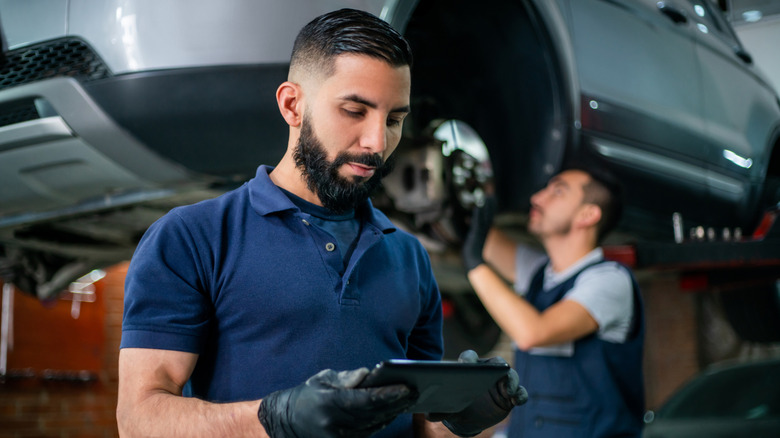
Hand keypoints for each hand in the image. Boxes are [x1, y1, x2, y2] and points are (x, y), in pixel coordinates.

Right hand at [258, 368, 415, 437]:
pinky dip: (383, 421)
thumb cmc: (307, 395)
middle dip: (397, 403)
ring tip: (410, 399)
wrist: (287, 422)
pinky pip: (369, 432)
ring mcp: (340, 437)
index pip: (366, 400)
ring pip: (375, 425)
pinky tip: (394, 411)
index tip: (406, 387)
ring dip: (393, 412)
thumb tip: (368, 374)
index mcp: (330, 404)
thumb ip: (347, 378)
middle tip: (415, 391)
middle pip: (375, 414)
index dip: (389, 394)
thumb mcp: (323, 379)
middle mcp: (336, 424)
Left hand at [428, 350, 527, 436]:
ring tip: (510, 392)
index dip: (468, 360)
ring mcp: (501, 382)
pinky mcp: (510, 395)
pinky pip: (520, 392)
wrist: (469, 417)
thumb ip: (441, 410)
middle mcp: (487, 371)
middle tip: (501, 372)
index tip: (467, 365)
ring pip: (511, 375)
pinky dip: (520, 395)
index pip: (470, 358)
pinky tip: (517, 402)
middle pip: (496, 363)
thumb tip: (429, 415)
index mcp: (469, 368)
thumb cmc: (456, 405)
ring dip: (512, 381)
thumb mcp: (448, 407)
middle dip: (499, 367)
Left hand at [462, 196, 496, 271]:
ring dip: (487, 207)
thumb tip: (467, 223)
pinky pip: (478, 221)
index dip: (491, 208)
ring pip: (485, 217)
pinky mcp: (476, 233)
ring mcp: (481, 231)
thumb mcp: (472, 238)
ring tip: (488, 197)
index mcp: (484, 230)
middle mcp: (484, 230)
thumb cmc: (472, 250)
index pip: (489, 217)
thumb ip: (471, 230)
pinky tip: (479, 207)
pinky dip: (479, 214)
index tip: (492, 199)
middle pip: (489, 215)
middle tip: (492, 195)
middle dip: (491, 205)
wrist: (473, 259)